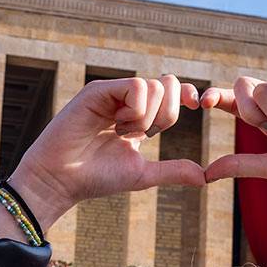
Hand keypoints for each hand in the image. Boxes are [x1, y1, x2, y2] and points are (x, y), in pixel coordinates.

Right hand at [6, 76, 205, 230]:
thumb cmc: (96, 177)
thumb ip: (172, 171)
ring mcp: (111, 93)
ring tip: (121, 133)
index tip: (197, 105)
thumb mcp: (142, 174)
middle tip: (144, 135)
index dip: (186, 94)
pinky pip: (135, 86)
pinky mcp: (98, 90)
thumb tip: (204, 177)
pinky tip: (115, 125)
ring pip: (154, 87)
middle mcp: (125, 101)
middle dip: (167, 114)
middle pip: (168, 86)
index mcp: (138, 116)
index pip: (171, 93)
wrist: (62, 180)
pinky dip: (135, 110)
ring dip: (146, 118)